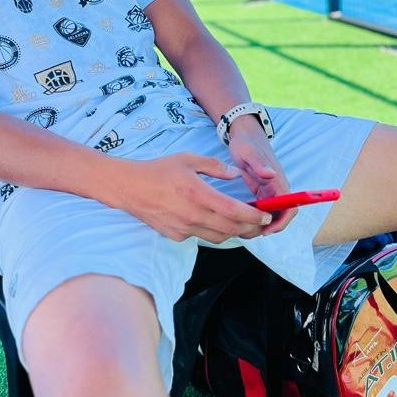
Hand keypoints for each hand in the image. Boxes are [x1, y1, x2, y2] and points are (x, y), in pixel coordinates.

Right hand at [114, 152, 274, 242]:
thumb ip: (214, 166)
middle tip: (261, 223)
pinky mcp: (176, 235)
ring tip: (243, 225)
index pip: (235, 212)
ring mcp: (184, 228)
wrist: (129, 187)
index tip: (266, 215)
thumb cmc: (158, 170)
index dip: (254, 216)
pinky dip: (213, 232)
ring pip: (218, 237)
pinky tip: (215, 222)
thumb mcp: (188, 159)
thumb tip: (234, 174)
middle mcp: (193, 215)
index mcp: (199, 194)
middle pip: (231, 229)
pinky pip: (201, 237)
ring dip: (234, 233)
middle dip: (251, 228)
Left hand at [226, 118, 297, 235]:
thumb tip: (271, 174)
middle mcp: (277, 188)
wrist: (243, 134)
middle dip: (270, 227)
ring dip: (262, 224)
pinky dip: (256, 217)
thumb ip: (259, 164)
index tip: (266, 230)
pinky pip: (264, 209)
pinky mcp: (262, 191)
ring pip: (272, 214)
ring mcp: (271, 190)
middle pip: (282, 215)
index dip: (282, 222)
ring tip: (243, 230)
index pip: (290, 207)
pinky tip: (241, 220)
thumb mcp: (248, 152)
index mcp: (278, 181)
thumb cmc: (246, 142)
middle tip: (249, 233)